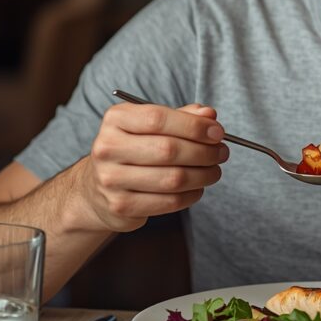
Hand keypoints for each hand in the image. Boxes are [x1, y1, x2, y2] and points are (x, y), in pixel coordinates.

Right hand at [81, 101, 228, 231]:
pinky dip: (192, 194)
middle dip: (204, 152)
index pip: (159, 118)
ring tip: (214, 171)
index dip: (194, 126)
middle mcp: (107, 147)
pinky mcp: (120, 206)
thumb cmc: (135, 148)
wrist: (97, 186)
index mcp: (115, 119)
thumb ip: (182, 117)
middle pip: (168, 150)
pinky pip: (169, 202)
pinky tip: (198, 187)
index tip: (218, 132)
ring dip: (203, 175)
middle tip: (222, 153)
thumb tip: (209, 115)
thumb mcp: (152, 125)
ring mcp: (111, 179)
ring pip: (172, 179)